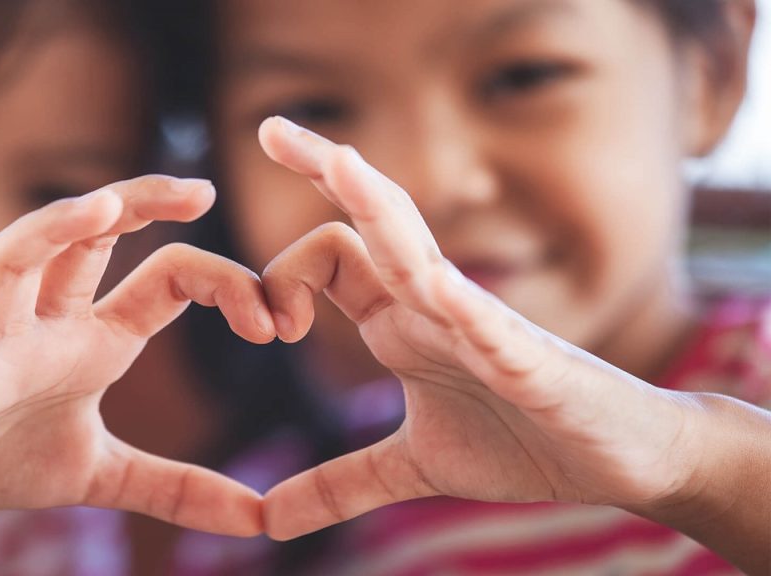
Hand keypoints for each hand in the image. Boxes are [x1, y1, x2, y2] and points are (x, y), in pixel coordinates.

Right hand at [0, 176, 273, 536]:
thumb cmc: (0, 457)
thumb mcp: (103, 474)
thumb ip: (177, 486)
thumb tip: (259, 517)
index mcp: (92, 340)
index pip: (163, 281)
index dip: (220, 285)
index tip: (273, 319)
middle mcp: (45, 327)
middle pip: (91, 240)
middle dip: (140, 204)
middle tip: (201, 188)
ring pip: (13, 264)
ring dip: (50, 230)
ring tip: (98, 207)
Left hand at [257, 117, 701, 539]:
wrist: (616, 457)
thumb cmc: (520, 441)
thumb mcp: (411, 469)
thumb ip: (340, 484)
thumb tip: (267, 518)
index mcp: (401, 321)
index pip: (332, 258)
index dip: (282, 280)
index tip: (268, 330)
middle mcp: (433, 306)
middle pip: (372, 222)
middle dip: (325, 170)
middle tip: (271, 126)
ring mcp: (481, 326)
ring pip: (422, 253)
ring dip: (378, 208)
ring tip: (337, 161)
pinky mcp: (530, 362)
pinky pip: (491, 326)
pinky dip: (463, 308)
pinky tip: (435, 287)